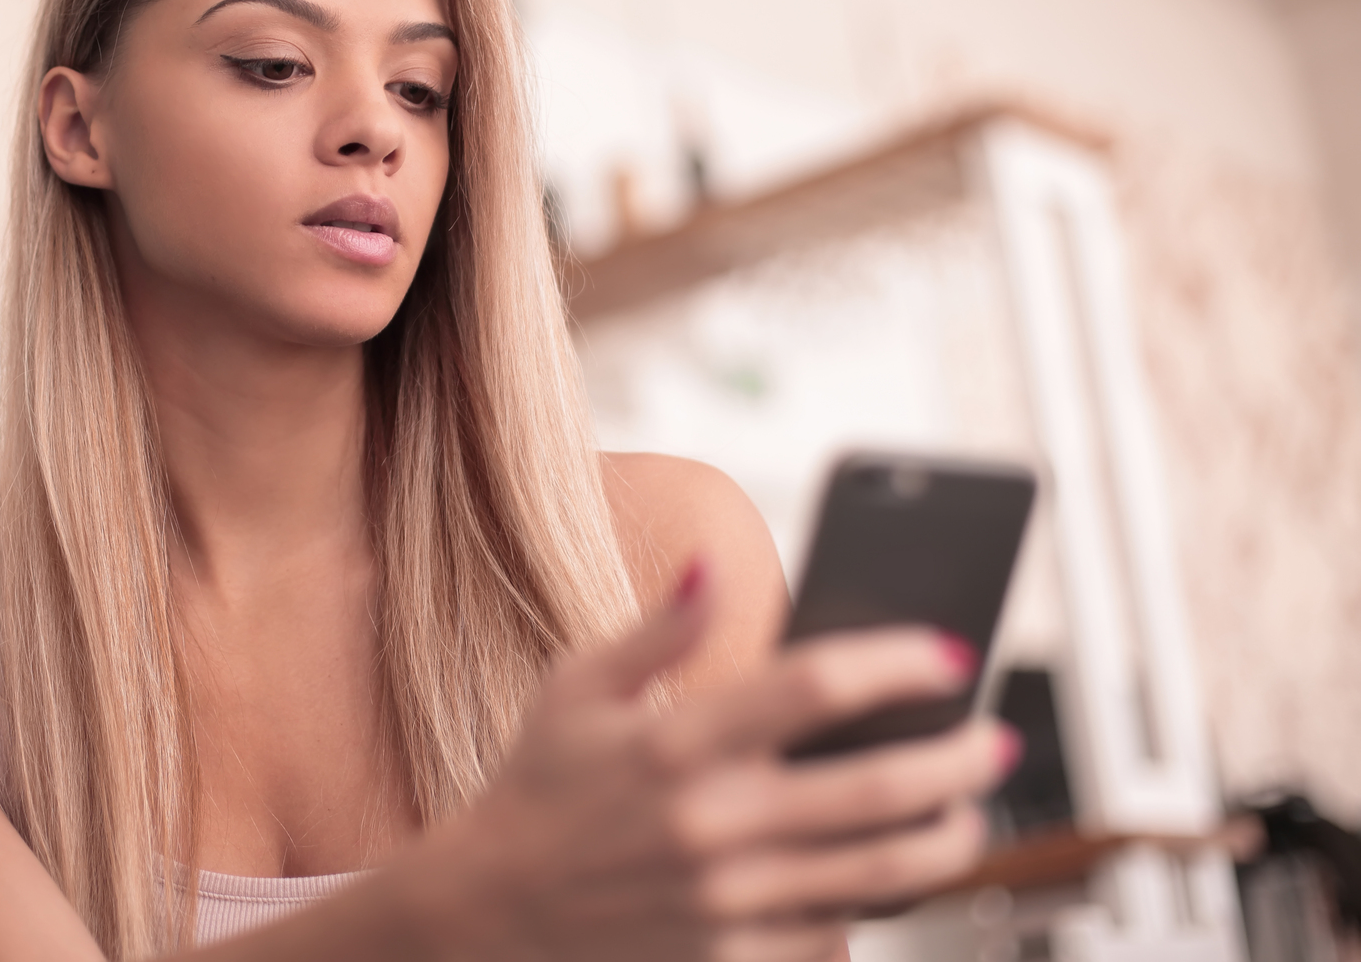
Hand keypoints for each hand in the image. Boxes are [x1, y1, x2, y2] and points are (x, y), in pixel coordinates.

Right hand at [413, 568, 1016, 961]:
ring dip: (948, 839)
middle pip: (878, 788)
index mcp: (674, 740)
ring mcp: (725, 900)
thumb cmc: (539, 786)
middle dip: (960, 760)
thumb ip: (656, 629)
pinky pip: (835, 934)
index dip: (895, 663)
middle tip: (996, 740)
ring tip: (972, 812)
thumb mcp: (576, 688)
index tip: (948, 652)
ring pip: (880, 872)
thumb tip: (713, 563)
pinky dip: (874, 905)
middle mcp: (709, 822)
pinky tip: (888, 874)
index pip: (814, 687)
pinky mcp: (730, 960)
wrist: (489, 914)